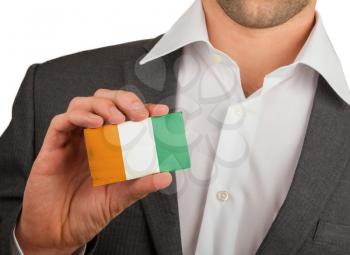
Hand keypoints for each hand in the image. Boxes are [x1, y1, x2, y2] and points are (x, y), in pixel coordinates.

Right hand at [15, 89, 171, 254]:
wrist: (59, 231)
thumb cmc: (88, 211)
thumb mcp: (121, 198)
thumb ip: (141, 185)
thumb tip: (166, 176)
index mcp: (110, 146)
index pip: (128, 117)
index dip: (144, 109)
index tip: (160, 112)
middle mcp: (92, 137)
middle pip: (105, 101)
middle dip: (123, 100)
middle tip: (137, 113)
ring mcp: (72, 139)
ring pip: (83, 104)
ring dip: (102, 105)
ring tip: (116, 118)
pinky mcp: (53, 146)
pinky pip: (62, 121)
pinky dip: (79, 116)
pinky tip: (95, 124)